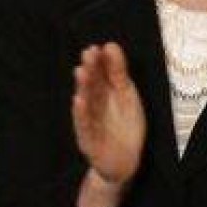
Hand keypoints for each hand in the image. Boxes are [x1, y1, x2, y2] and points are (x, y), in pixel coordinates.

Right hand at [71, 43, 144, 206]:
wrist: (124, 161)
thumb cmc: (124, 126)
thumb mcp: (127, 96)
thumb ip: (119, 73)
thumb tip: (111, 45)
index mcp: (103, 94)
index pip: (100, 74)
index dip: (99, 62)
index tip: (99, 47)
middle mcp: (94, 106)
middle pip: (91, 86)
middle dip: (90, 70)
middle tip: (88, 54)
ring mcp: (90, 123)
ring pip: (85, 103)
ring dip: (82, 88)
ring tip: (81, 72)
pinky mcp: (88, 140)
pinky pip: (84, 125)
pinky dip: (81, 114)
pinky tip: (78, 101)